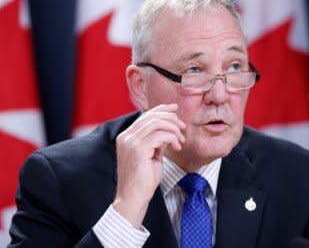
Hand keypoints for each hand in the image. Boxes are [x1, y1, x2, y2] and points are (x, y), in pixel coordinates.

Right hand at [113, 104, 185, 227]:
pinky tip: (177, 147)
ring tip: (181, 140)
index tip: (175, 109)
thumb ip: (156, 142)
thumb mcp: (150, 156)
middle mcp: (126, 136)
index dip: (161, 109)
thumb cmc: (142, 181)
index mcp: (126, 137)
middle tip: (182, 128)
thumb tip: (167, 131)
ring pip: (157, 123)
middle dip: (171, 118)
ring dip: (173, 129)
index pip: (144, 116)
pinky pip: (161, 135)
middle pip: (151, 116)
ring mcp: (130, 142)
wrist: (132, 199)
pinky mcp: (138, 149)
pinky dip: (172, 138)